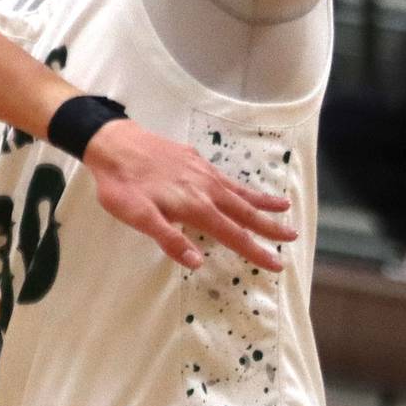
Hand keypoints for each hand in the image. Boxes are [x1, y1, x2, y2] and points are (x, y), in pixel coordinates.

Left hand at [84, 120, 297, 271]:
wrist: (113, 142)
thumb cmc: (122, 184)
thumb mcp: (138, 217)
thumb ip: (169, 240)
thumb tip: (198, 262)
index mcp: (195, 207)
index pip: (233, 234)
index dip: (256, 250)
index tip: (277, 263)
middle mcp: (205, 188)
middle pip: (244, 211)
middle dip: (269, 225)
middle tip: (293, 236)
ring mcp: (201, 171)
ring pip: (238, 190)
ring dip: (261, 201)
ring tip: (284, 206)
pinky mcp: (193, 158)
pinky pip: (225, 176)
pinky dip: (240, 184)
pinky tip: (241, 187)